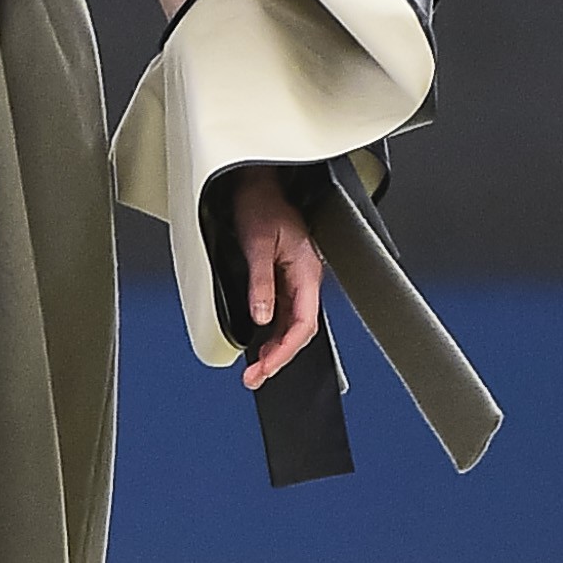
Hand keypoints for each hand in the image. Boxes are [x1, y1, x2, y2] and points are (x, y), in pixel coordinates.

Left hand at [233, 167, 322, 388]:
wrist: (257, 185)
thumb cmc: (261, 205)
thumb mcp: (256, 244)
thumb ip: (261, 282)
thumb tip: (260, 317)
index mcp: (307, 272)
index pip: (303, 323)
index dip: (286, 349)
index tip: (266, 367)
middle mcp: (305, 280)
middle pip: (299, 330)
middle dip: (279, 357)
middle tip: (255, 377)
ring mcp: (295, 281)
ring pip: (290, 325)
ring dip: (274, 349)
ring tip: (255, 370)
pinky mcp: (283, 279)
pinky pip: (282, 314)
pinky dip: (270, 333)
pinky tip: (259, 345)